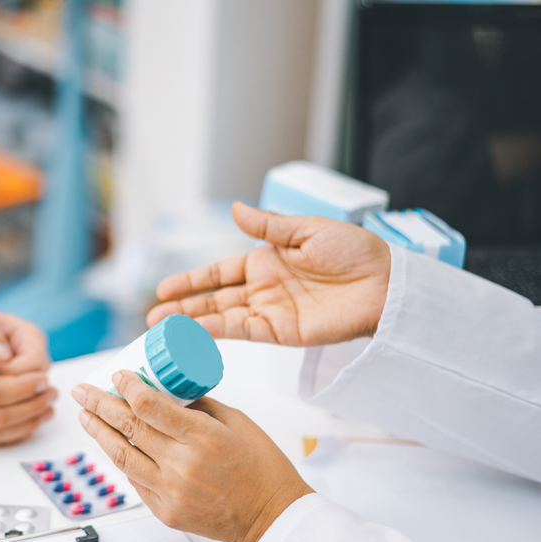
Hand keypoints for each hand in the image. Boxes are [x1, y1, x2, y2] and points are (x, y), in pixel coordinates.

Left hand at [72, 371, 312, 541]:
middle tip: (83, 391)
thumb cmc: (262, 468)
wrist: (273, 516)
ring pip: (121, 456)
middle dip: (99, 404)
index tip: (117, 376)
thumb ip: (199, 405)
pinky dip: (121, 460)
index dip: (127, 387)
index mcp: (201, 437)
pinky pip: (135, 481)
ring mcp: (171, 491)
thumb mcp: (236, 422)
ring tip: (85, 416)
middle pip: (128, 428)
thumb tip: (169, 389)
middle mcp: (182, 465)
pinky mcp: (166, 511)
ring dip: (98, 433)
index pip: (149, 406)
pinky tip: (111, 445)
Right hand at [147, 202, 390, 345]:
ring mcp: (271, 311)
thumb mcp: (308, 229)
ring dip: (193, 322)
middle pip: (214, 299)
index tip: (164, 288)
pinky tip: (196, 331)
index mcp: (267, 259)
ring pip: (223, 317)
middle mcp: (264, 287)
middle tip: (154, 316)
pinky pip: (243, 331)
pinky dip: (218, 332)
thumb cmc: (355, 252)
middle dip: (183, 307)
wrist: (387, 284)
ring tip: (164, 327)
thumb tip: (235, 208)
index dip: (192, 280)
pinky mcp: (283, 332)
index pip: (219, 272)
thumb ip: (268, 226)